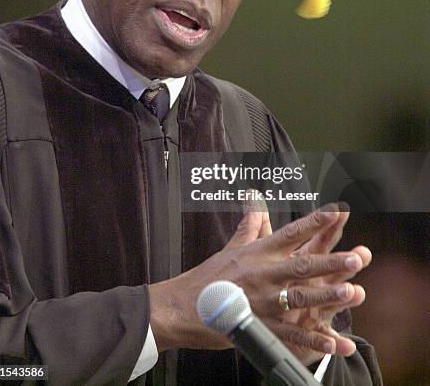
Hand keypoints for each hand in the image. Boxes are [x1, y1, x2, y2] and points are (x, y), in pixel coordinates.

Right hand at [148, 204, 367, 358]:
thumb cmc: (208, 275)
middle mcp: (263, 273)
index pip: (291, 233)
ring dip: (325, 295)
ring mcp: (262, 301)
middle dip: (330, 262)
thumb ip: (250, 223)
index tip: (337, 212)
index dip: (314, 222)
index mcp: (258, 252)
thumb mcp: (232, 246)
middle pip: (301, 265)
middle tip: (355, 258)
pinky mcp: (259, 326)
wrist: (182, 306)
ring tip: (350, 291)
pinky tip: (332, 341)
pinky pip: (289, 333)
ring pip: (298, 296)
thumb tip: (255, 196)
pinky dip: (311, 339)